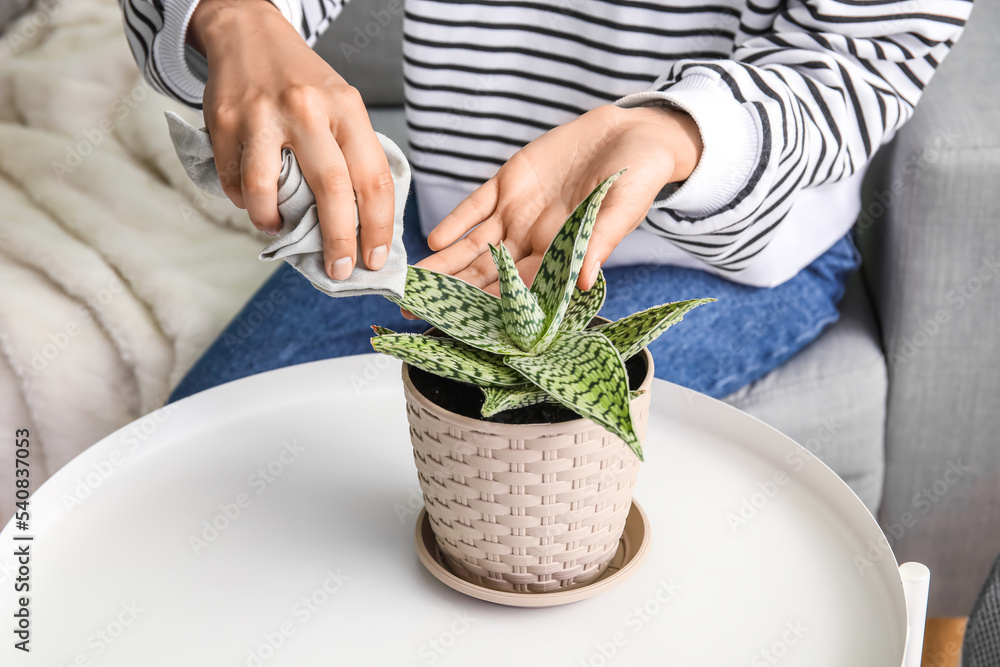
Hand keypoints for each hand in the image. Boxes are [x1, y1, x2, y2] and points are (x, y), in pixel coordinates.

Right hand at [189, 0, 394, 278]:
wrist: (248, 33)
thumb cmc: (303, 82)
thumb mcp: (341, 106)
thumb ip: (351, 155)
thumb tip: (361, 226)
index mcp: (346, 108)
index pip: (373, 178)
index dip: (378, 226)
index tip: (376, 258)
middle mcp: (308, 109)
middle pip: (331, 190)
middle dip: (339, 241)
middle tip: (338, 268)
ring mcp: (263, 115)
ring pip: (267, 192)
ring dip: (273, 223)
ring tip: (278, 229)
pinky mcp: (225, 121)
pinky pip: (234, 181)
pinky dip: (244, 201)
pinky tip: (253, 197)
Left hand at [417, 104, 701, 294]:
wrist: (633, 133)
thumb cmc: (639, 177)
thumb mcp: (623, 208)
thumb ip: (600, 243)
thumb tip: (584, 283)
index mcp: (561, 254)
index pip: (519, 290)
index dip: (490, 308)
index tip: (462, 327)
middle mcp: (533, 239)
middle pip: (486, 274)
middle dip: (453, 292)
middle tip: (418, 309)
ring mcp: (517, 212)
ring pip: (473, 245)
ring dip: (444, 263)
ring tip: (413, 281)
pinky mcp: (509, 181)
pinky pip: (476, 206)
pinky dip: (456, 222)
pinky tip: (434, 240)